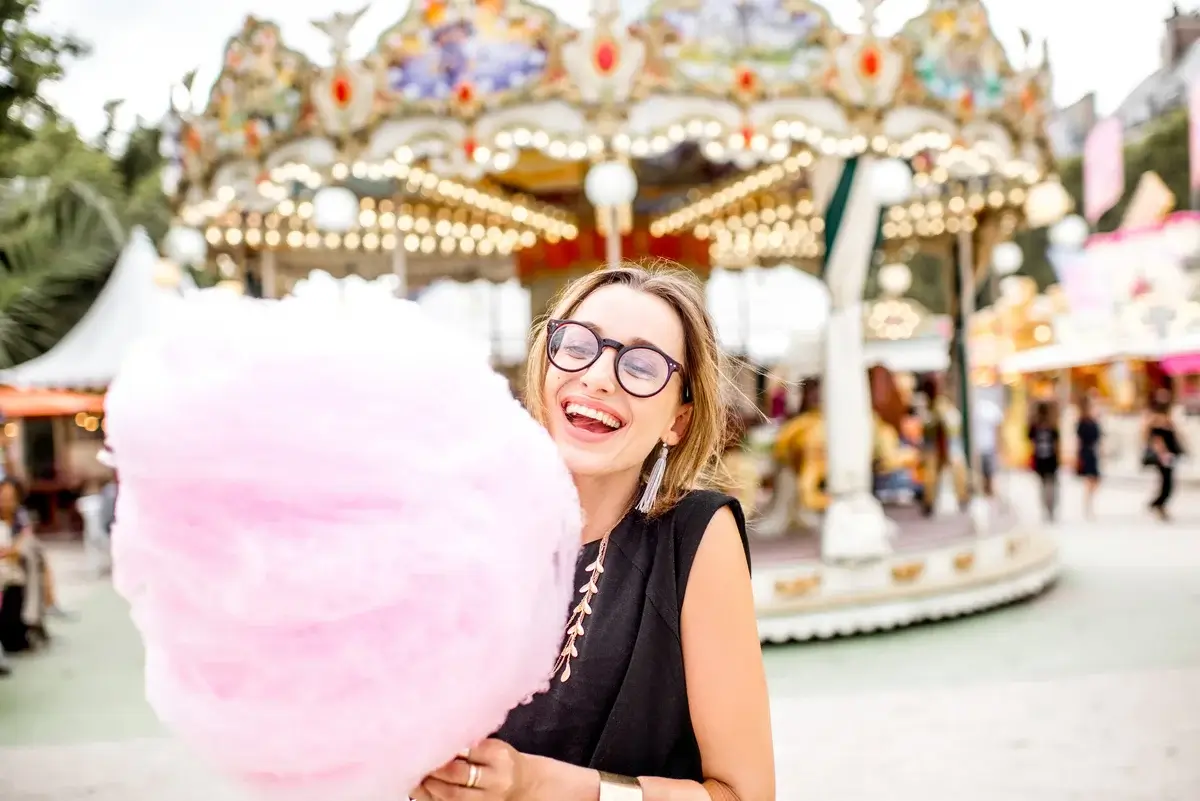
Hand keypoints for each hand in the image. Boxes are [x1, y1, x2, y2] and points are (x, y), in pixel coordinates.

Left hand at [413, 739, 529, 800]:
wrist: (522, 786)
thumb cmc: (500, 761)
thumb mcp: (492, 746)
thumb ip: (470, 742)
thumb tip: (435, 738)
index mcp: (500, 755)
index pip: (468, 750)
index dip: (445, 748)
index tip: (427, 742)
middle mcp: (496, 779)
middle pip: (459, 775)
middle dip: (434, 769)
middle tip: (415, 760)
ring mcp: (488, 799)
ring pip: (453, 796)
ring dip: (429, 786)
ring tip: (415, 775)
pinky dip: (433, 798)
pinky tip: (421, 790)